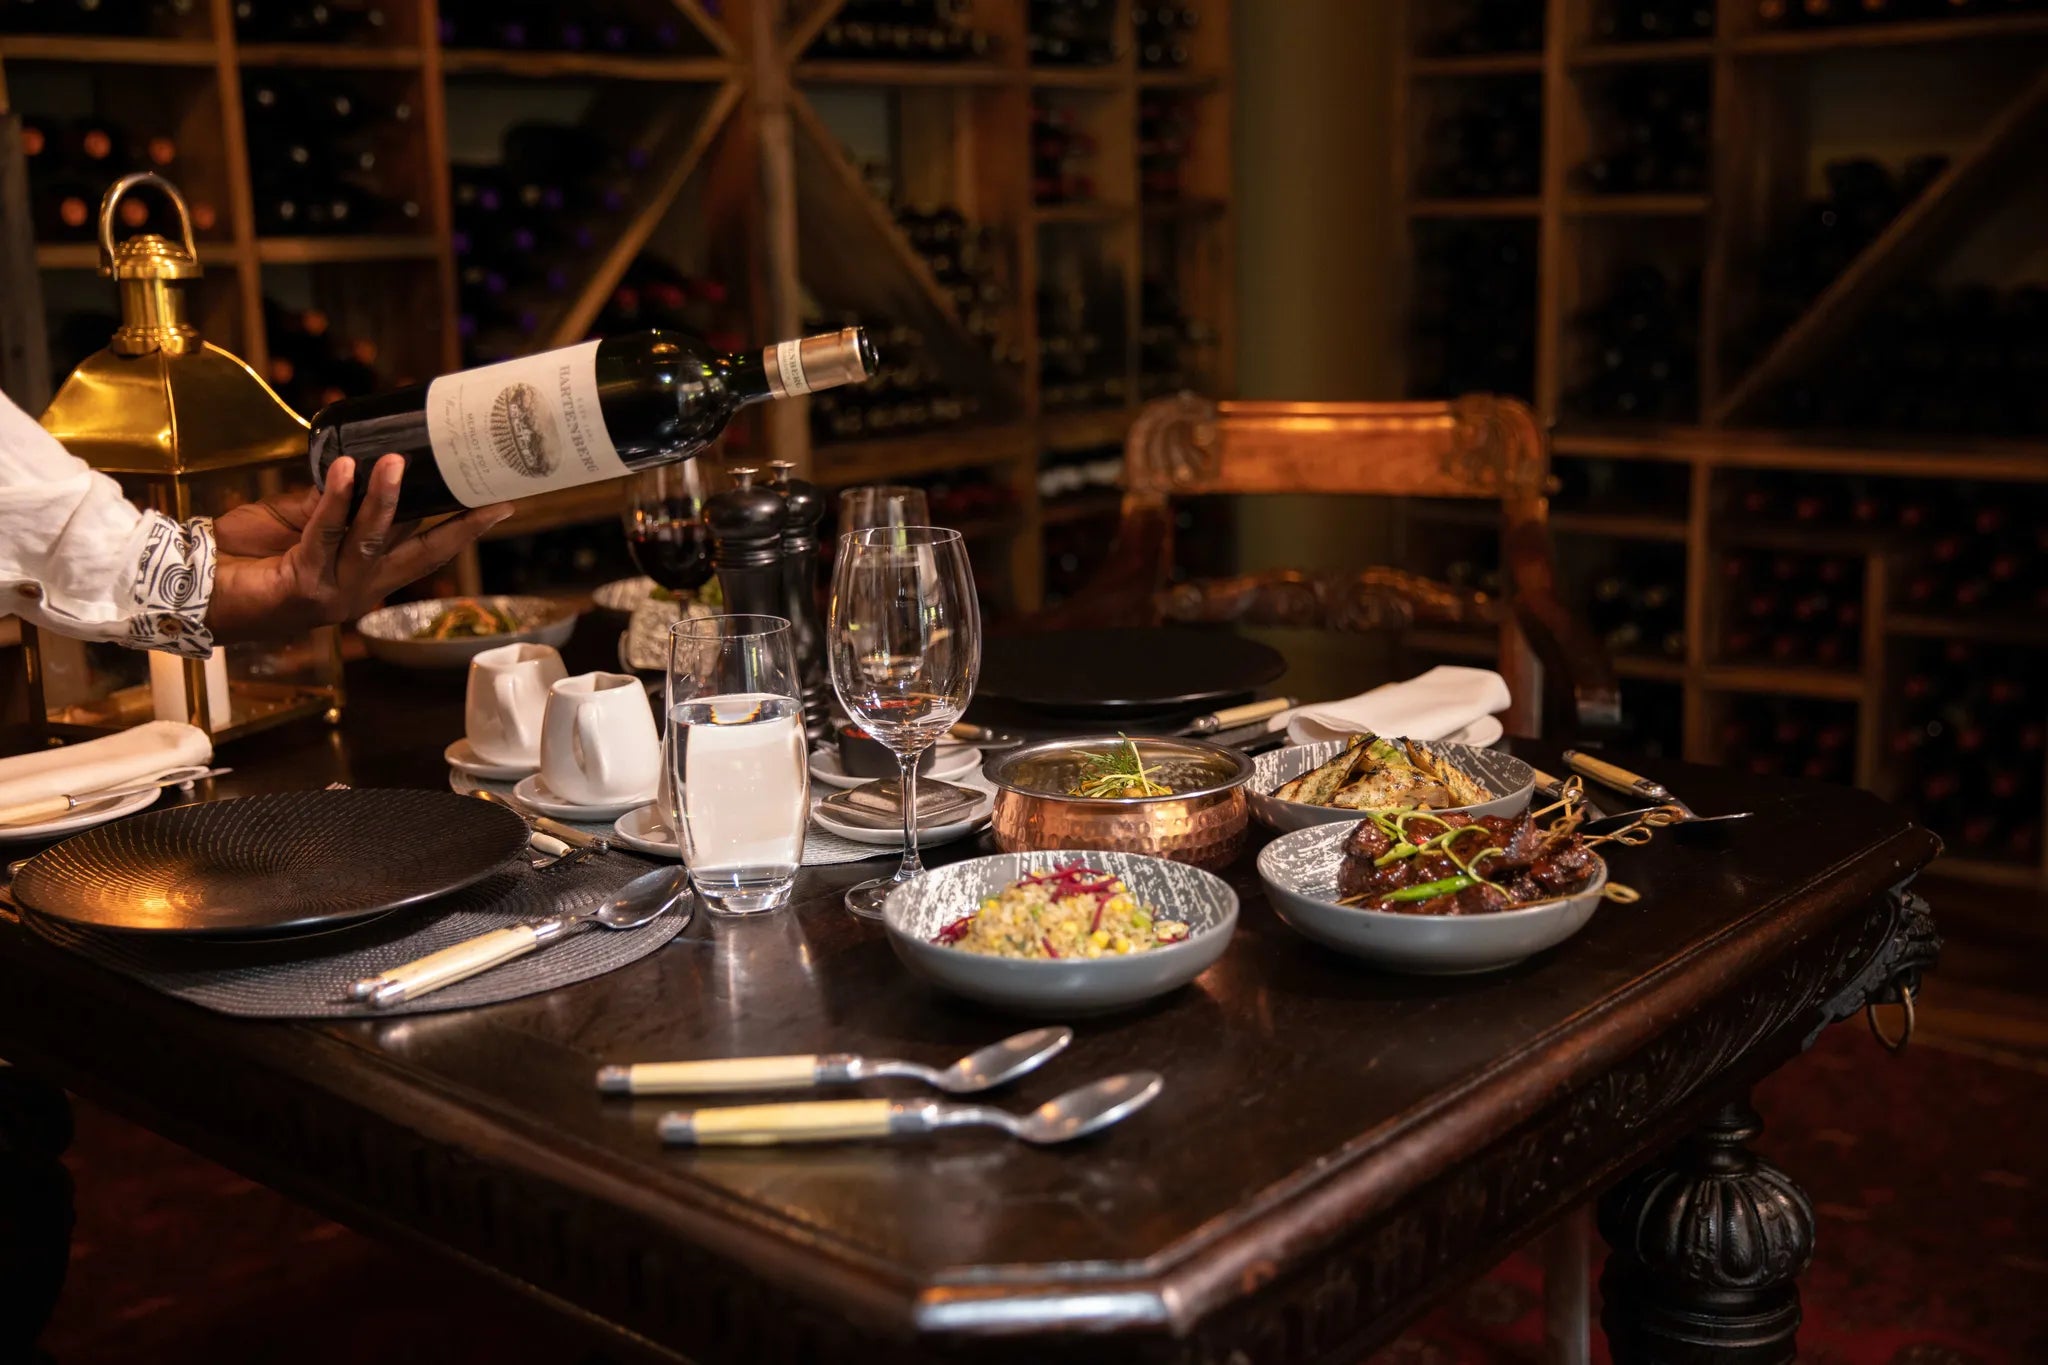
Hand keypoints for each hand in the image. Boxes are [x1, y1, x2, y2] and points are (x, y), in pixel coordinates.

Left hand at [205, 454, 512, 642]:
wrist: (191, 591)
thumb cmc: (239, 559)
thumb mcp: (296, 521)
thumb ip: (331, 504)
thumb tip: (361, 468)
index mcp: (363, 577)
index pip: (424, 551)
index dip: (461, 529)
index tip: (497, 504)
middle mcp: (358, 591)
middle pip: (421, 556)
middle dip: (460, 527)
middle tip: (489, 497)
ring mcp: (335, 593)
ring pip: (374, 540)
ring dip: (387, 498)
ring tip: (397, 462)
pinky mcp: (304, 584)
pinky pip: (326, 533)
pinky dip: (337, 498)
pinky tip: (346, 468)